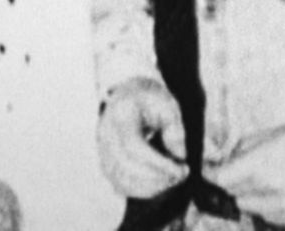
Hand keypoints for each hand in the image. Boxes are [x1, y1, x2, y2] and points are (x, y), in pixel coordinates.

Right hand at [97, 77, 188, 196]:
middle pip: (126, 166)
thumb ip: (174, 128)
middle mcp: (105, 134)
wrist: (127, 95)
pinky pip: (120, 185)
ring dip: (152, 186)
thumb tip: (178, 155)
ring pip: (122, 180)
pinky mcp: (105, 163)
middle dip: (158, 176)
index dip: (158, 162)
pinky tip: (161, 183)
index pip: (134, 146)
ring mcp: (102, 151)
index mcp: (120, 115)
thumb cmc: (149, 100)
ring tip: (173, 178)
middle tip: (182, 174)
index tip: (182, 167)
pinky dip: (142, 190)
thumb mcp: (167, 104)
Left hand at [204, 124, 284, 226]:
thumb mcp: (283, 132)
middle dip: (234, 181)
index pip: (221, 178)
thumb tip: (230, 157)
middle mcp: (268, 191)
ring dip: (251, 194)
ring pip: (248, 206)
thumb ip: (250, 145)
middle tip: (248, 168)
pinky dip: (269, 205)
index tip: (212, 168)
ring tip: (273, 178)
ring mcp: (280, 211)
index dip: (213, 172)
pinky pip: (267, 216)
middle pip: (232, 193)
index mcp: (263, 163)